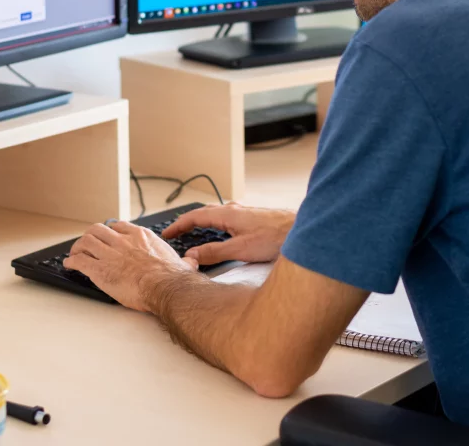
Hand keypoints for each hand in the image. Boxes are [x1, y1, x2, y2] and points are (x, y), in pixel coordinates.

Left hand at [64, 221, 194, 311]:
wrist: (164, 286)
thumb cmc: (172, 277)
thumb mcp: (181, 262)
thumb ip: (184, 260)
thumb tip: (191, 263)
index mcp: (141, 236)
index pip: (119, 226)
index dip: (110, 231)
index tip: (107, 236)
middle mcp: (123, 241)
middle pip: (98, 229)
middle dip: (90, 236)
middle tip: (87, 243)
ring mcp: (110, 253)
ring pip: (85, 241)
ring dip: (78, 247)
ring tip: (75, 253)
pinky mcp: (99, 269)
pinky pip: (79, 260)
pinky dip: (72, 261)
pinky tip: (70, 265)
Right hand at [161, 203, 294, 265]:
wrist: (301, 230)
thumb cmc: (275, 237)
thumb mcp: (240, 250)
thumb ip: (214, 253)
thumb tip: (191, 256)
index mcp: (227, 214)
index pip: (195, 216)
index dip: (179, 224)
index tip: (167, 233)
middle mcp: (235, 210)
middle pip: (205, 213)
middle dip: (188, 222)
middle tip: (176, 232)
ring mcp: (245, 213)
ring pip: (218, 215)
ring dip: (203, 223)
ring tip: (194, 232)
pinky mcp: (254, 219)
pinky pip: (228, 219)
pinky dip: (217, 225)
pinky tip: (223, 233)